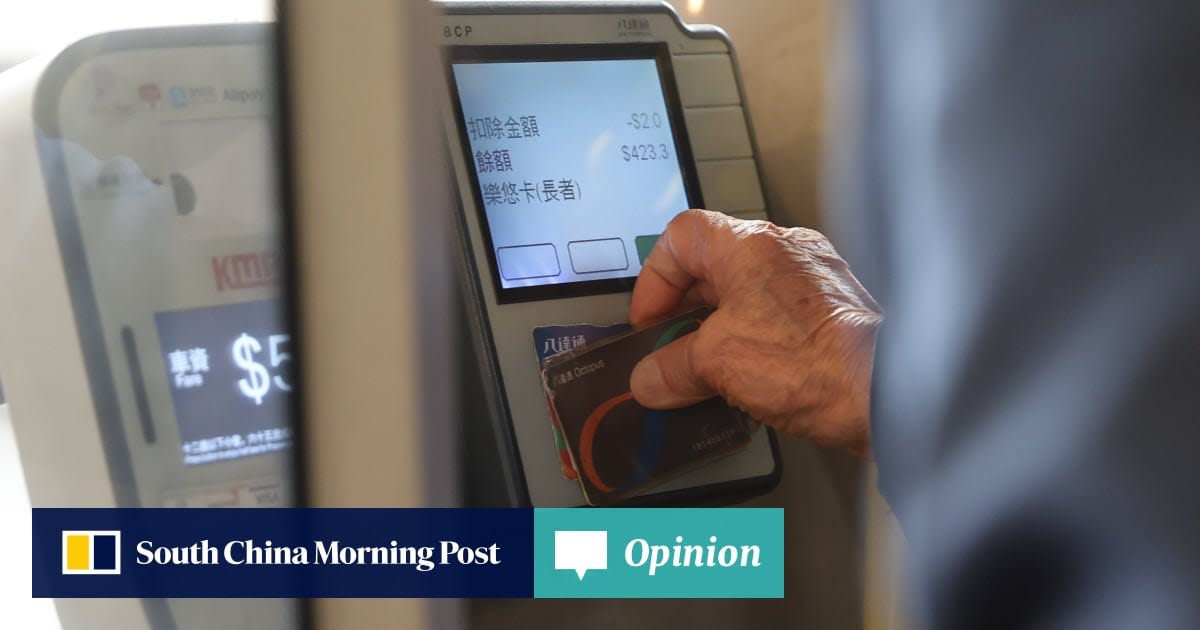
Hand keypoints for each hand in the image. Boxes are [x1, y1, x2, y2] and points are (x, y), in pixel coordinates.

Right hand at [629, 210, 881, 457]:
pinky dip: (755, 346)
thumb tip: (652, 378)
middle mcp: (785, 251)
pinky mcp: (836, 313)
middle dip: (684, 314)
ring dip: (719, 333)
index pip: (680, 237)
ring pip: (747, 297)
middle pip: (713, 268)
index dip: (654, 280)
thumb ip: (672, 367)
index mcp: (749, 244)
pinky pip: (779, 321)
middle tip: (669, 351)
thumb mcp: (715, 363)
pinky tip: (749, 381)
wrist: (887, 390)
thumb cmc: (815, 358)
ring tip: (706, 372)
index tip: (649, 322)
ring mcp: (815, 281)